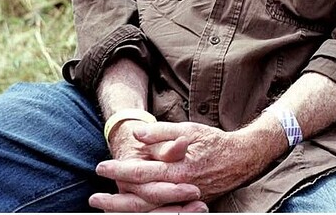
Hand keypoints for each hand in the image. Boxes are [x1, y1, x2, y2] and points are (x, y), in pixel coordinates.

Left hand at [91, 121, 265, 209]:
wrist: (240, 159)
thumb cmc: (213, 142)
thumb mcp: (189, 130)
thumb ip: (162, 133)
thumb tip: (138, 133)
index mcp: (178, 169)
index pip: (142, 172)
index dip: (120, 170)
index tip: (102, 167)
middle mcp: (179, 189)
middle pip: (141, 200)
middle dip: (115, 200)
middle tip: (94, 197)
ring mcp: (183, 201)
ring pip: (149, 211)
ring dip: (125, 209)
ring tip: (105, 207)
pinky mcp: (186, 206)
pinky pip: (161, 213)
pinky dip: (143, 214)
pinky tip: (129, 210)